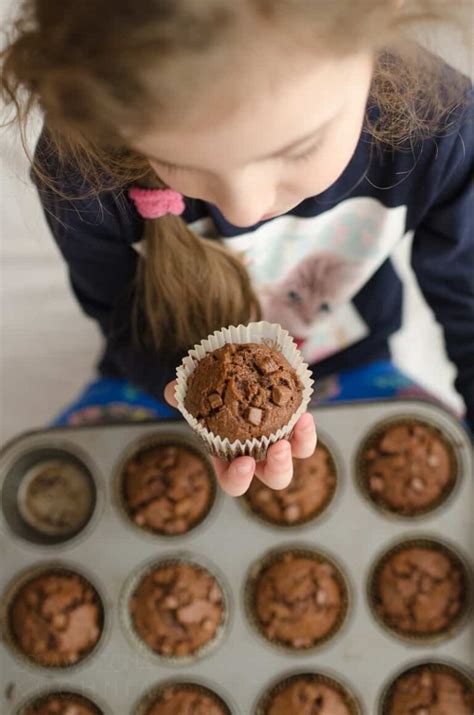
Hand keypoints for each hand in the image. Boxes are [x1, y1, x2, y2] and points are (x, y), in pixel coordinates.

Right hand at [164, 381, 316, 496]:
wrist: (235, 371)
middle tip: (278, 449)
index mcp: (229, 457)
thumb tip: (171, 391)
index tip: (243, 463)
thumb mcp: (195, 391)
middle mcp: (258, 455)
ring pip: (296, 457)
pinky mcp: (294, 425)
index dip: (239, 478)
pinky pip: (304, 436)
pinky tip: (303, 415)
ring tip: (299, 426)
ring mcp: (278, 441)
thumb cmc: (212, 391)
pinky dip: (305, 429)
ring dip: (299, 447)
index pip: (233, 481)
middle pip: (273, 477)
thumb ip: (182, 393)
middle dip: (278, 468)